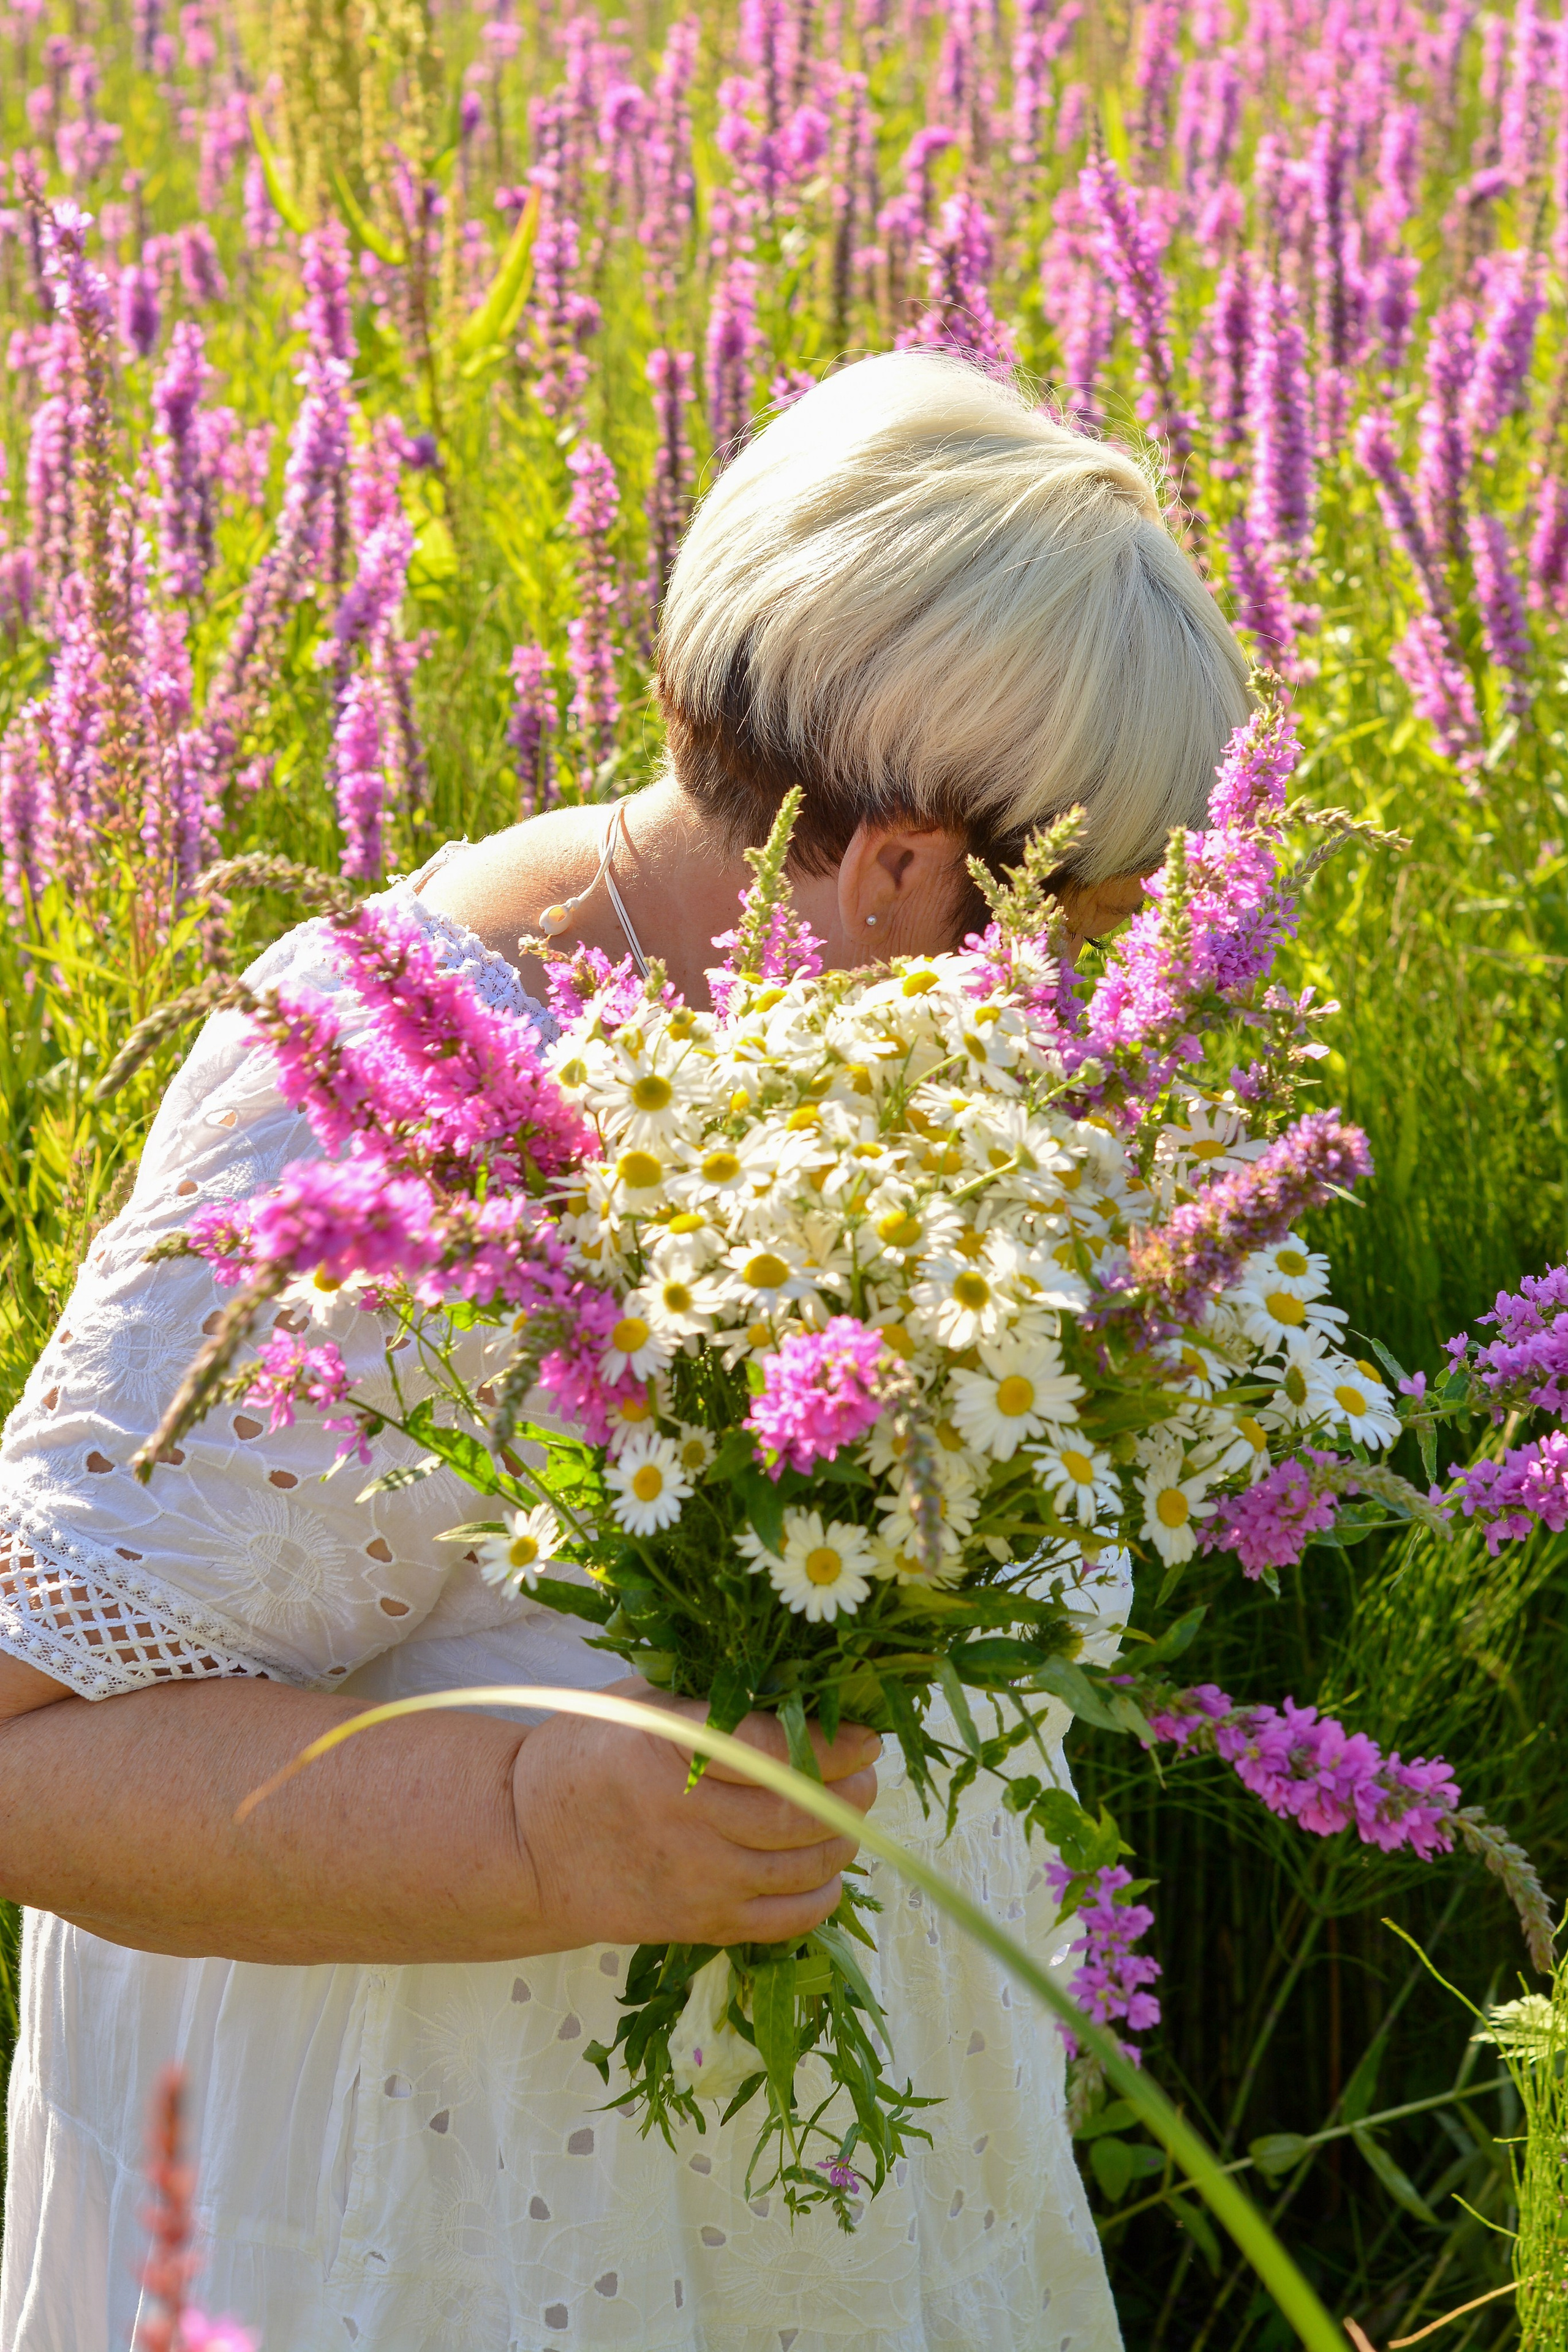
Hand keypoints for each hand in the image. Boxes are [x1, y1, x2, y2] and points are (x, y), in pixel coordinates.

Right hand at [509, 1677, 879, 1952]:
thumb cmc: (586, 1753)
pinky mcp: (697, 1924)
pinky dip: (821, 1896)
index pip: (778, 1749)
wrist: (524, 1845)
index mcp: (669, 1746)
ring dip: (844, 1840)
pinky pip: (785, 1920)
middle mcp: (686, 1816)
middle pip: (804, 1811)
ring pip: (804, 1865)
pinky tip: (825, 1872)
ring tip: (848, 1817)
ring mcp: (695, 1878)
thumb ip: (710, 1697)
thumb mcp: (637, 1700)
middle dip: (854, 1792)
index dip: (838, 1744)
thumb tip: (801, 1688)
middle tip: (866, 1776)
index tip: (867, 1736)